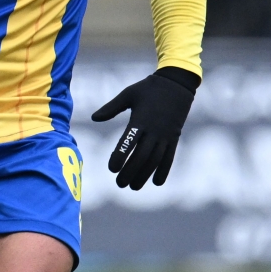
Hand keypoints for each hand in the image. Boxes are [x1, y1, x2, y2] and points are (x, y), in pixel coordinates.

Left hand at [90, 67, 198, 189]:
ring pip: (155, 160)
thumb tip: (94, 118)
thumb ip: (111, 108)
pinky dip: (164, 171)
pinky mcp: (174, 138)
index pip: (129, 142)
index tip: (111, 168)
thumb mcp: (128, 94)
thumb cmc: (149, 89)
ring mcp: (165, 136)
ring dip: (144, 175)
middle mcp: (154, 130)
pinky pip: (169, 158)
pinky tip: (157, 183)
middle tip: (119, 183)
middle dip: (130, 172)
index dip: (120, 157)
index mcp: (140, 120)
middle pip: (142, 156)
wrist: (177, 84)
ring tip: (133, 187)